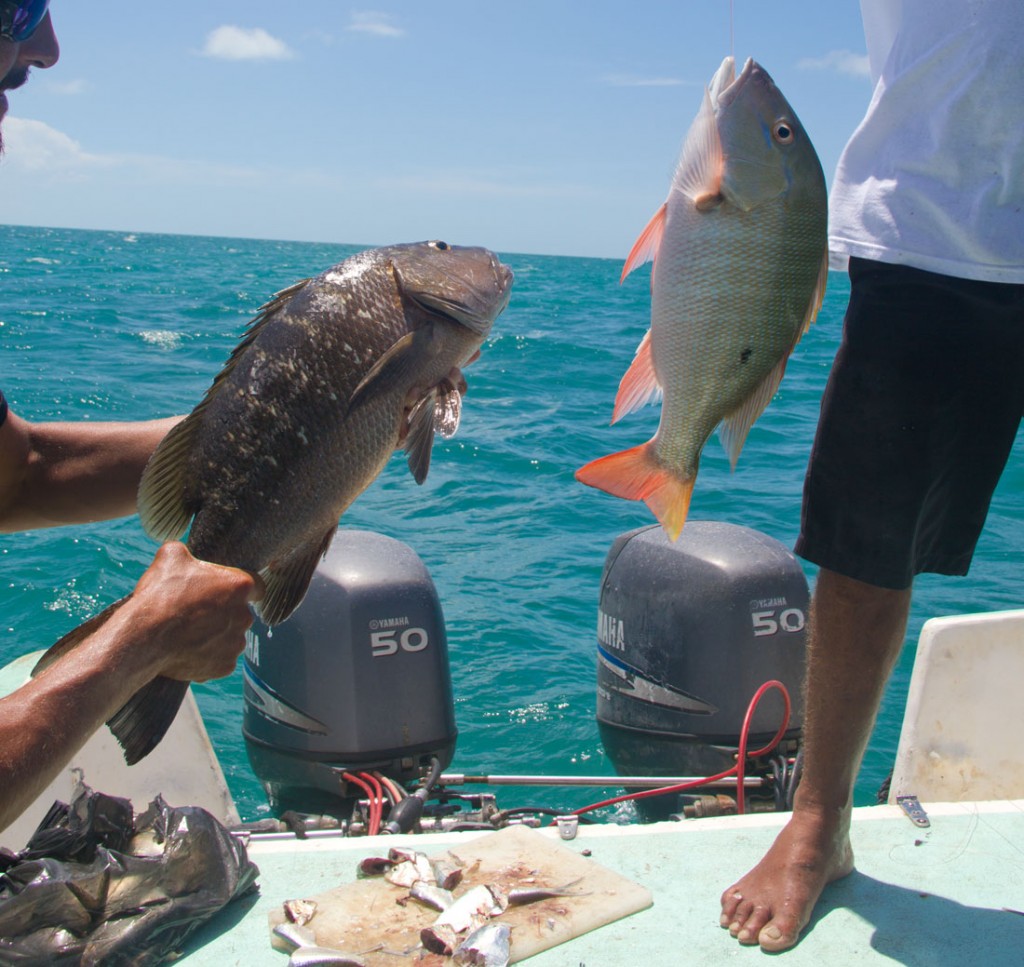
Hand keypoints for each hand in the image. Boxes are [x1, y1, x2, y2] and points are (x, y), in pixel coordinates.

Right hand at [127, 542, 263, 681]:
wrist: (144, 638)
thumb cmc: (160, 595)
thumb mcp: (171, 556)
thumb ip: (187, 553)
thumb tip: (184, 554)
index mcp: (241, 586)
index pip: (256, 585)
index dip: (239, 588)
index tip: (224, 591)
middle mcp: (245, 616)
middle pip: (239, 612)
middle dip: (223, 612)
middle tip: (196, 612)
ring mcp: (236, 643)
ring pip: (230, 637)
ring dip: (215, 635)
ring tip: (188, 633)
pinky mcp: (225, 666)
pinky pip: (220, 658)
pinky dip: (207, 656)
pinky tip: (187, 650)